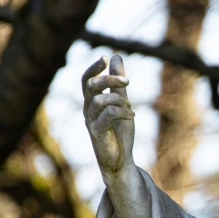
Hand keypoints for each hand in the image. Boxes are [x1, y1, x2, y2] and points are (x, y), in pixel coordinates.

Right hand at [82, 55, 134, 174]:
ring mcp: (91, 122)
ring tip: (130, 108)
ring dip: (120, 100)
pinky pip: (108, 114)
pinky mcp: (97, 133)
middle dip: (110, 79)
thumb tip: (116, 56)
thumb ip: (118, 83)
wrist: (121, 160)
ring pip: (100, 100)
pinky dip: (122, 112)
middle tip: (128, 82)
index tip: (106, 57)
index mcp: (92, 102)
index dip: (94, 68)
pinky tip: (132, 116)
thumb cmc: (119, 132)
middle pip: (91, 86)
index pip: (87, 80)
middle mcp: (88, 110)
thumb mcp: (121, 103)